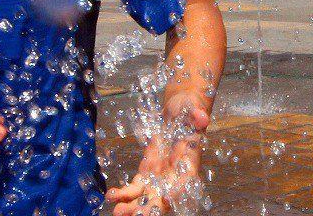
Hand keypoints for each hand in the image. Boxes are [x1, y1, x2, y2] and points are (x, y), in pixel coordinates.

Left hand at [106, 92, 209, 215]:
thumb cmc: (187, 109)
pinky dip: (124, 194)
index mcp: (190, 162)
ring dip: (133, 207)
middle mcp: (175, 175)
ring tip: (117, 211)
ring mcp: (160, 176)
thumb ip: (196, 114)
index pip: (186, 181)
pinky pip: (135, 188)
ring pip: (147, 198)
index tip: (167, 197)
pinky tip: (111, 196)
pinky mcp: (147, 172)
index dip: (178, 191)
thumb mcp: (192, 107)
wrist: (176, 111)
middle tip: (137, 215)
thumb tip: (201, 117)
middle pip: (165, 198)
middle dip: (151, 209)